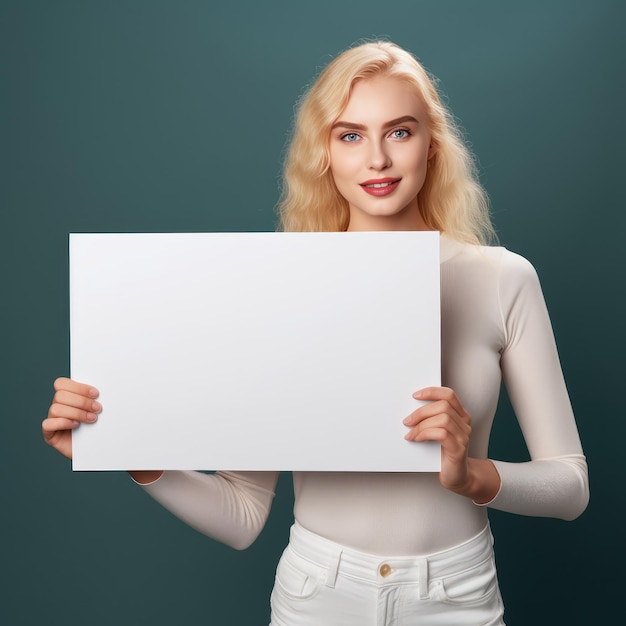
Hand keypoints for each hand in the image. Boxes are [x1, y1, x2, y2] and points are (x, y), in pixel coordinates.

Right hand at [42, 377, 100, 459]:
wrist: (97, 449)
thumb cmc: (98, 426)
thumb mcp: (98, 410)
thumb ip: (94, 399)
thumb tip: (102, 391)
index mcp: (67, 396)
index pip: (62, 383)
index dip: (79, 387)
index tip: (96, 394)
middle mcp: (57, 406)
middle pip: (60, 395)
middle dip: (82, 401)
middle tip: (97, 409)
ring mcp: (52, 420)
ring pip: (56, 408)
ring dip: (77, 413)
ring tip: (92, 419)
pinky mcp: (49, 434)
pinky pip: (48, 424)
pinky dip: (63, 423)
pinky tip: (77, 426)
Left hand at [403, 387, 500, 502]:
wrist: (455, 476)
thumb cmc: (442, 453)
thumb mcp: (436, 431)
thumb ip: (430, 418)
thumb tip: (409, 410)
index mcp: (460, 415)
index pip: (449, 395)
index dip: (432, 392)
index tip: (415, 395)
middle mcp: (464, 423)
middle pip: (444, 406)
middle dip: (421, 412)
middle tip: (407, 421)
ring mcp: (463, 436)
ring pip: (443, 419)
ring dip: (422, 425)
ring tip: (411, 433)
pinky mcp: (459, 449)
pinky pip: (442, 434)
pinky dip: (426, 434)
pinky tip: (417, 439)